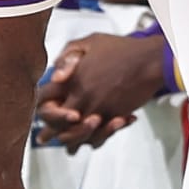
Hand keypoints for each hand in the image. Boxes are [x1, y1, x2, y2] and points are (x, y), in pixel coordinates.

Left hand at [37, 31, 169, 147]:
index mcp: (71, 80)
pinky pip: (98, 136)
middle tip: (43, 138)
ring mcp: (97, 110)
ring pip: (75, 135)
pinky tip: (89, 144)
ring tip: (66, 147)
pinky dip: (94, 141)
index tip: (38, 112)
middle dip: (49, 132)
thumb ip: (67, 56)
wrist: (149, 60)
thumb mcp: (89, 42)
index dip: (39, 107)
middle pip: (56, 123)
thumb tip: (55, 75)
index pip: (43, 99)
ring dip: (69, 142)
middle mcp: (81, 98)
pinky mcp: (112, 117)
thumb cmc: (122, 49)